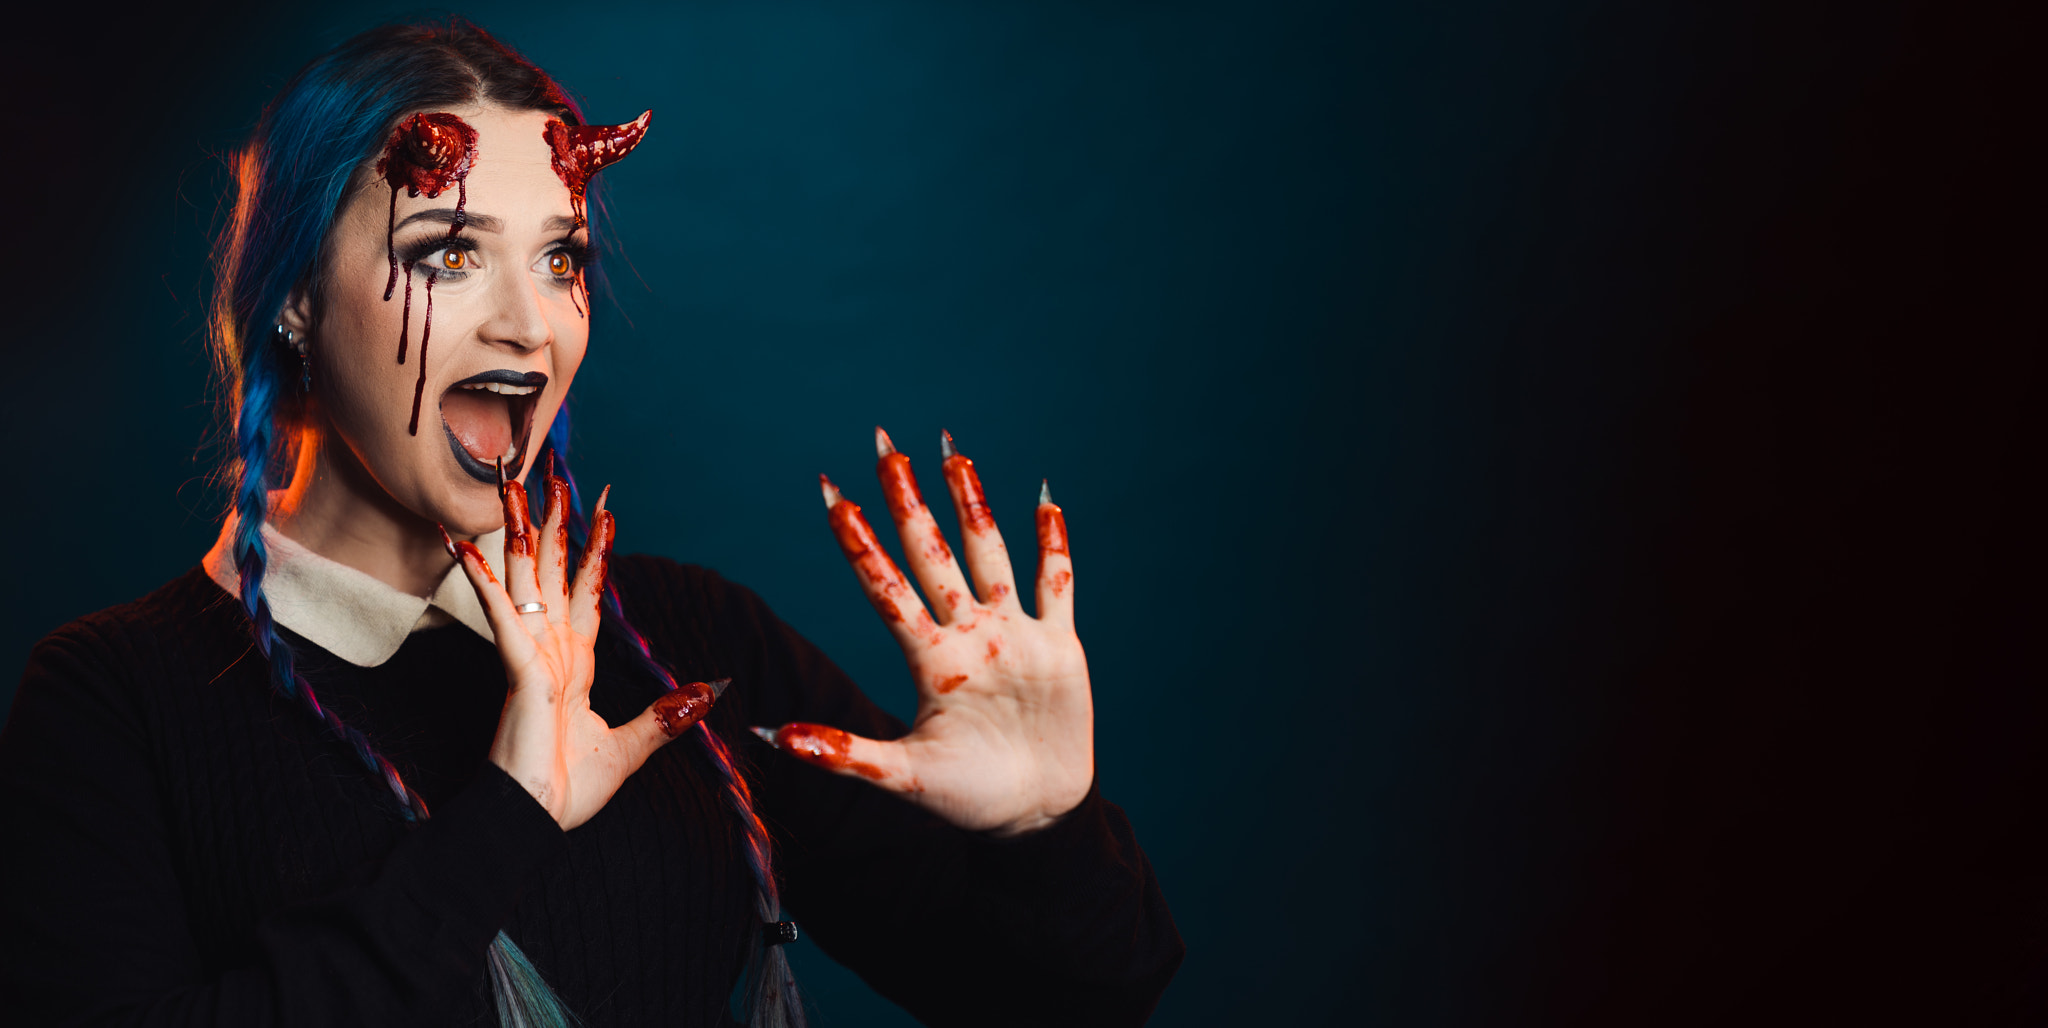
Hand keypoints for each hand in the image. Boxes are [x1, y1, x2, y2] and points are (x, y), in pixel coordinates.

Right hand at [446, 466, 716, 829]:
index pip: (586, 591)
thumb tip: (709, 690)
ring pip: (522, 577)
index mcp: (574, 662)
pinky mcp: (517, 669)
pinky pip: (500, 615)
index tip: (605, 509)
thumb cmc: (568, 790)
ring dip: (518, 529)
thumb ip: (666, 716)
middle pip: (550, 569)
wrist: (535, 821)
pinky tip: (465, 546)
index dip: (595, 550)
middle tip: (551, 472)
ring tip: (512, 483)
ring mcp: (529, 655)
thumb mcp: (633, 747)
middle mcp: (549, 649)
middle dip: (554, 520)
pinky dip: (484, 580)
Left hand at [758, 428, 1092, 836]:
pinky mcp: (1058, 645)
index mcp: (927, 659)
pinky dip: (1054, 545)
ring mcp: (1012, 634)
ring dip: (972, 505)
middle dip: (909, 501)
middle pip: (931, 553)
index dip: (859, 542)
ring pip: (989, 554)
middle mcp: (965, 634)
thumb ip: (843, 753)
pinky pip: (1057, 584)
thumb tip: (771, 735)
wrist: (1033, 817)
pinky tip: (1044, 502)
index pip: (885, 585)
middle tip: (886, 446)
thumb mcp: (902, 776)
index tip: (833, 495)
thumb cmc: (966, 799)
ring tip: (953, 455)